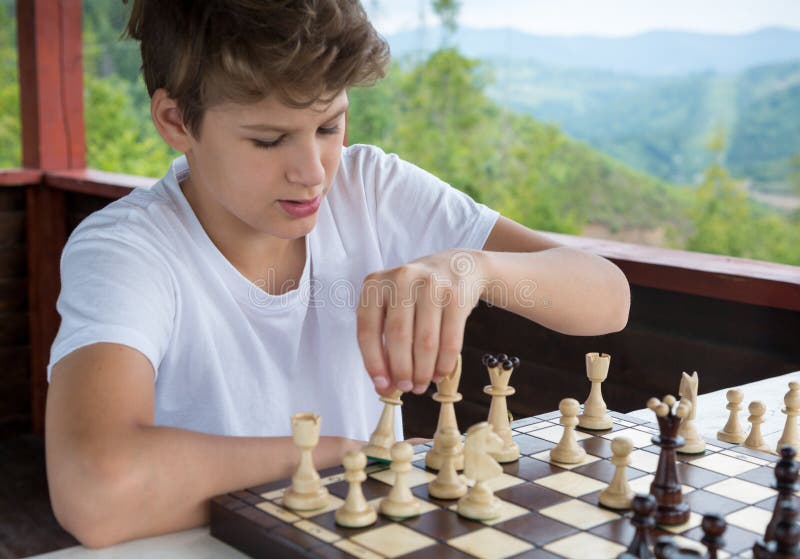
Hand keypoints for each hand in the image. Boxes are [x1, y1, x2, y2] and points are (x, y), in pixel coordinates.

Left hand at [357, 249, 485, 396]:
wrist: (458, 266)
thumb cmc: (417, 294)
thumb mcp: (393, 306)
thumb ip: (384, 342)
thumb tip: (384, 386)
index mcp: (375, 283)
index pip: (367, 329)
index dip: (373, 362)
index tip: (381, 385)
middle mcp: (402, 278)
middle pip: (397, 337)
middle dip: (401, 370)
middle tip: (406, 387)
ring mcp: (431, 284)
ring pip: (425, 341)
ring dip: (423, 371)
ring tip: (422, 384)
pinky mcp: (456, 295)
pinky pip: (450, 339)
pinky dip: (444, 363)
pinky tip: (440, 373)